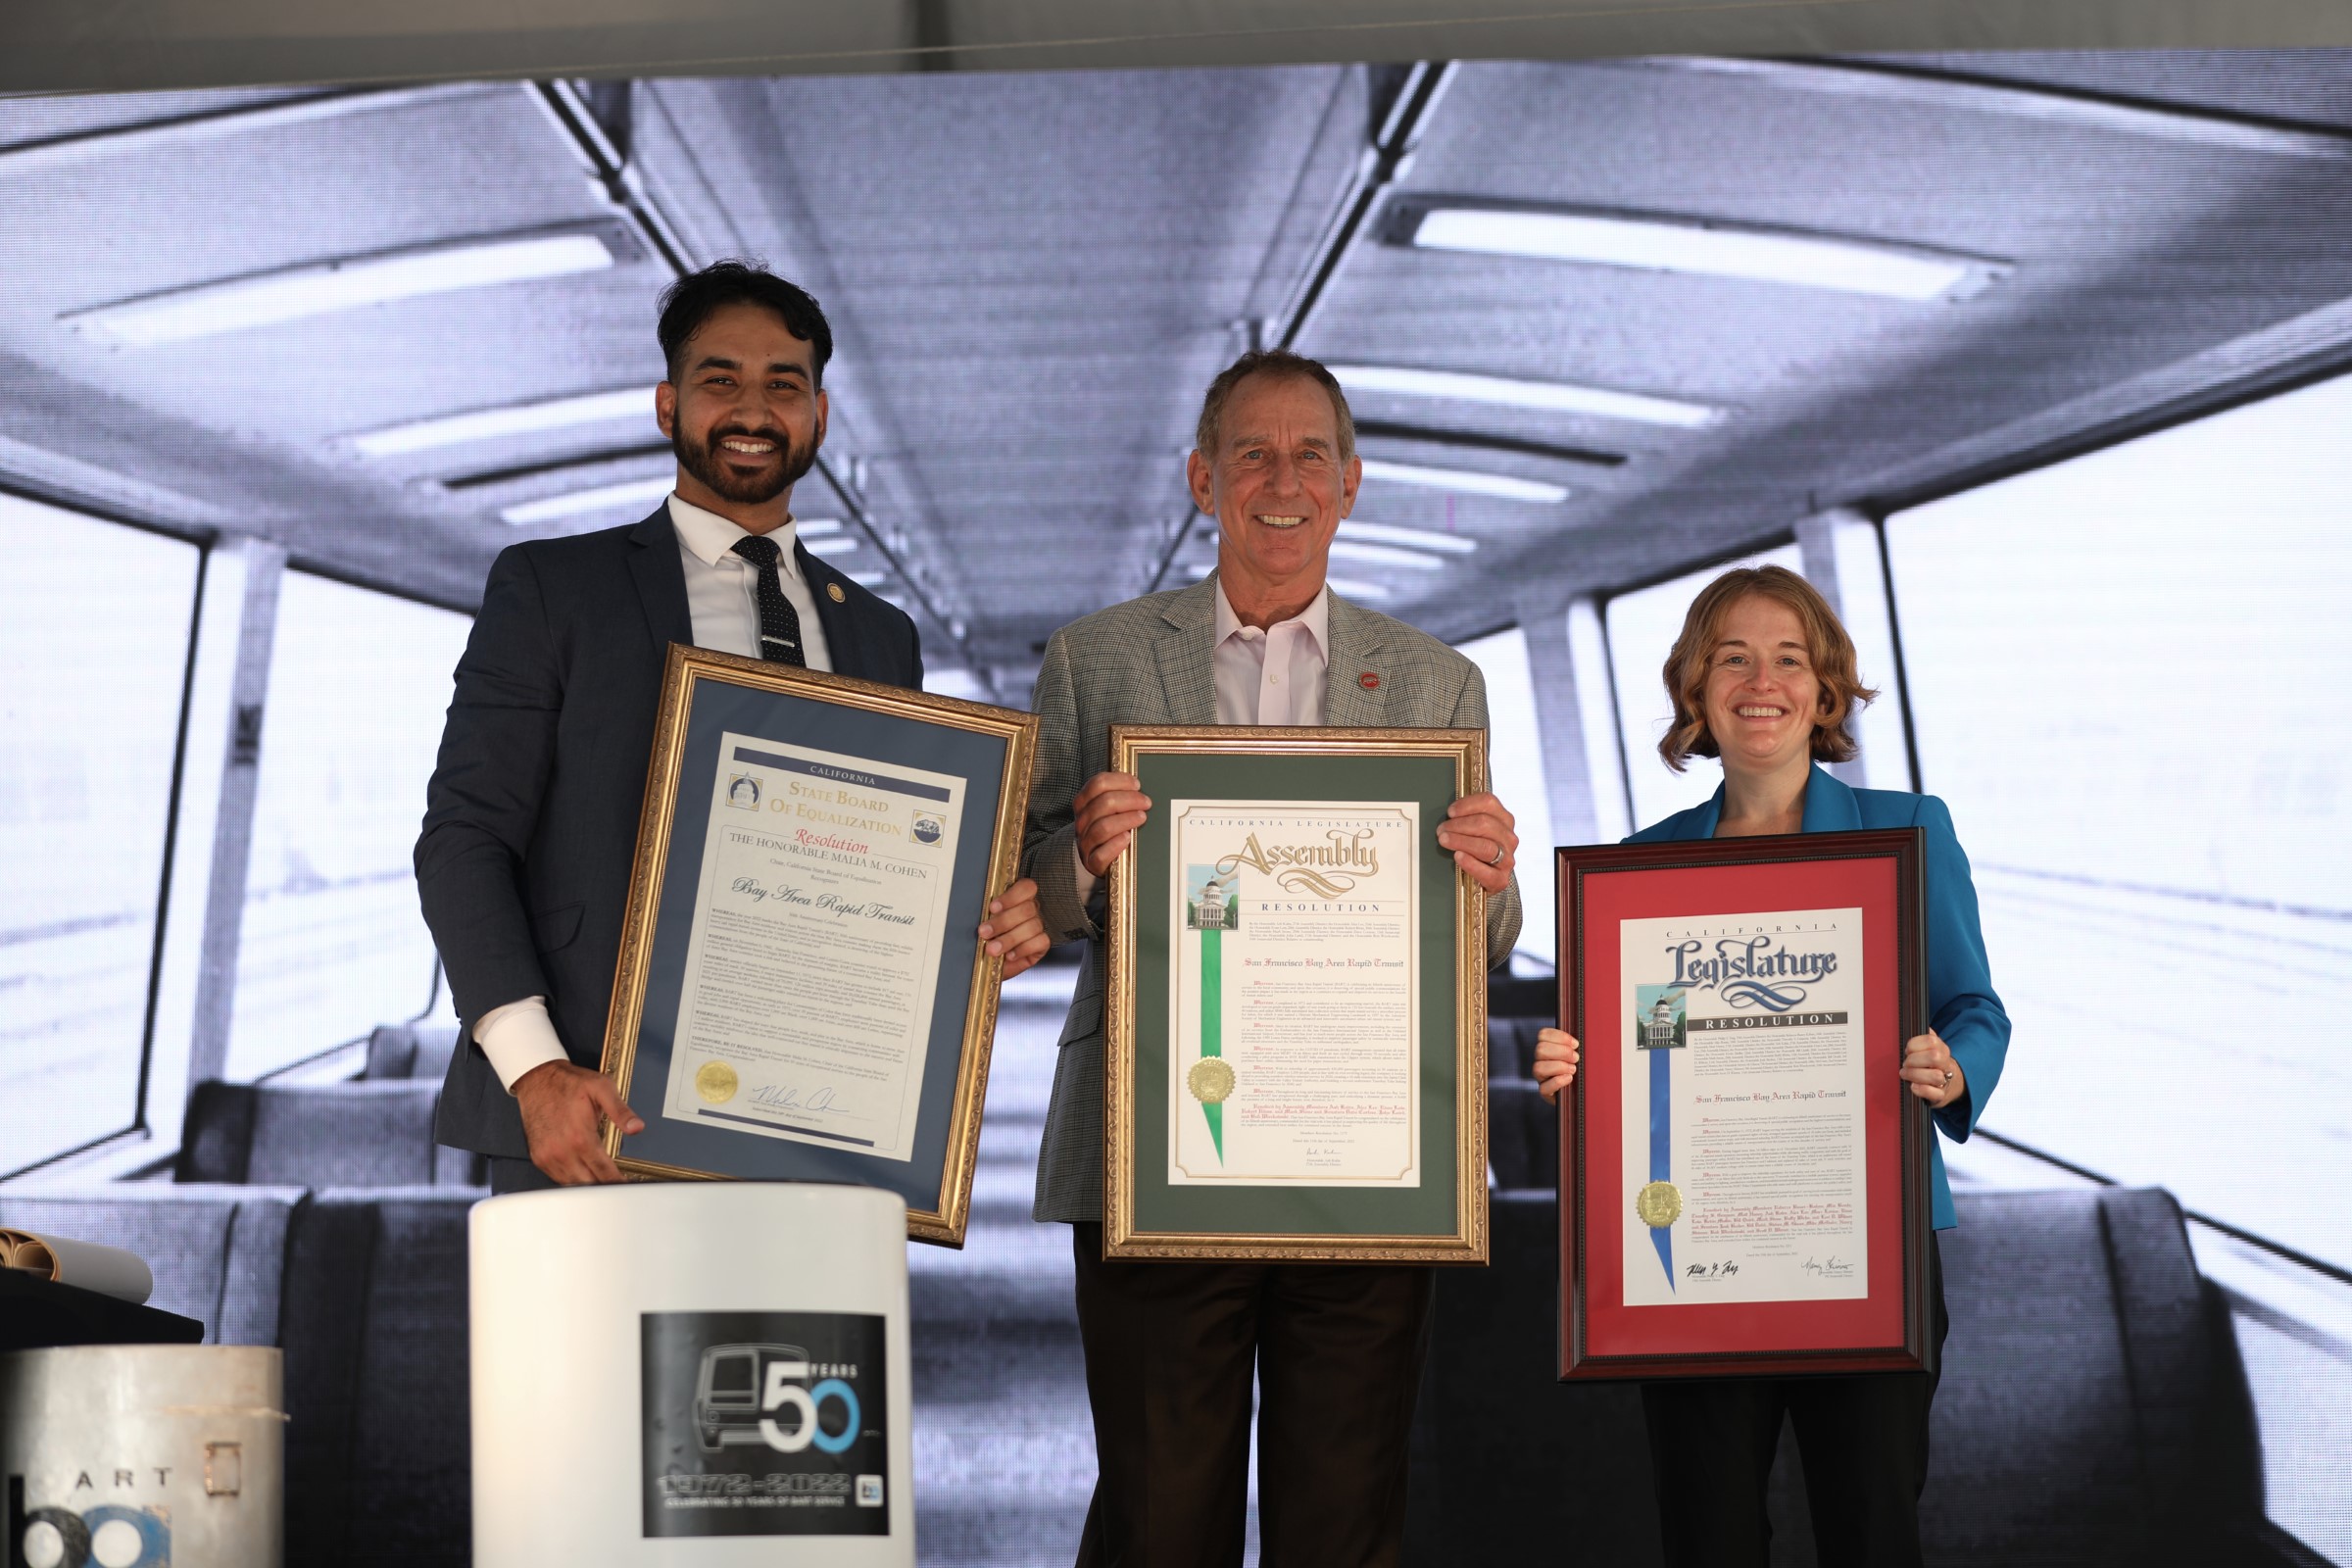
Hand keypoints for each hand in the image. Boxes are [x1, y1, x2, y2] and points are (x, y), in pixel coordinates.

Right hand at [513, 1061, 642, 1184]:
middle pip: (588, 1183)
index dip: (617, 1181)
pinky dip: (571, 1179)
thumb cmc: (568, 1083)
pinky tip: (581, 1172)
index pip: (604, 1171)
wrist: (538, 1079)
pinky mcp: (538, 1157)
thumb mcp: (601, 1088)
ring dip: (587, 1184)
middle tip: (616, 1183)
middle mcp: (562, 1151)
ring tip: (601, 1180)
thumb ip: (621, 1111)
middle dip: (604, 1185)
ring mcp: (548, 1156)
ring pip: (572, 1184)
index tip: (626, 1185)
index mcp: (580, 1137)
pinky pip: (557, 1178)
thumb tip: (637, 1127)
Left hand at [979, 876, 1050, 978]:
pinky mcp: (1042, 944)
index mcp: (1019, 899)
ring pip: (1031, 927)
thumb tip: (978, 915)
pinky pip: (1040, 942)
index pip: (1026, 888)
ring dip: (1009, 939)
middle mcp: (1032, 910)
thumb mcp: (985, 924)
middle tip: (984, 932)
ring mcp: (1038, 927)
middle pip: (1026, 909)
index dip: (1011, 897)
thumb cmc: (988, 939)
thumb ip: (986, 916)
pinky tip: (1009, 955)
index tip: (992, 908)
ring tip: (993, 949)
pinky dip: (1023, 949)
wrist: (991, 965)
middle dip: (1002, 922)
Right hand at [1074, 771, 1152, 878]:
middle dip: (1129, 800)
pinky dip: (1116, 844)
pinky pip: (1102, 854)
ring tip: (1142, 817)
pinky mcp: (1092, 862)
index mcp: (1083, 803)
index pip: (1098, 784)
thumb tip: (1138, 785)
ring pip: (1103, 827)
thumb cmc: (1106, 827)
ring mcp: (1086, 842)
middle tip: (1146, 802)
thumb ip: (1117, 795)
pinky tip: (1128, 838)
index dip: (1120, 781)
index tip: (1137, 784)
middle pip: (1103, 803)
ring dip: (1126, 820)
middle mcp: (1082, 821)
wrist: (1093, 856)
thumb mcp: (1106, 809)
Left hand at [1437, 792, 1517, 894]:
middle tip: (1441, 830)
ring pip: (1485, 846)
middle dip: (1459, 825)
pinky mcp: (1501, 879)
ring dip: (1461, 841)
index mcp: (1504, 819)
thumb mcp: (1474, 829)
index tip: (1450, 812)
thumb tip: (1447, 814)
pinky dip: (1471, 863)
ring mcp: (1507, 859)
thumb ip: (1466, 818)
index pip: (1489, 802)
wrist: (1484, 878)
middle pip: (1485, 824)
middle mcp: (1508, 837)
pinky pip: (1486, 872)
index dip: (1467, 805)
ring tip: (1444, 840)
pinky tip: (1458, 857)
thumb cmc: (1475, 848)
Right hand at [1533, 1028, 1580, 1103]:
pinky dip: (1558, 1081)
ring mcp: (1541, 1077)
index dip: (1560, 1037)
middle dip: (1561, 1052)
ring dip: (1559, 1067)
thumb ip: (1576, 1046)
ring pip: (1538, 1068)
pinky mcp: (1545, 1093)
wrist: (1581, 1093)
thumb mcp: (1579, 1055)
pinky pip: (1544, 1088)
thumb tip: (1578, 1042)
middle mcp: (1541, 1061)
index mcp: (1547, 1048)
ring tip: (1573, 1069)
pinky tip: (1569, 1079)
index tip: (1576, 1044)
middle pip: (1540, 1049)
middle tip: (1576, 1058)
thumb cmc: (1581, 1070)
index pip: (1543, 1035)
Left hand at [1901, 1029, 1965, 1109]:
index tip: (1908, 1050)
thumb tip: (1921, 1026)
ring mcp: (1945, 1081)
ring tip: (1906, 1074)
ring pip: (1936, 1076)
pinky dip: (1922, 1090)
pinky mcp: (1941, 1096)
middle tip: (1905, 1063)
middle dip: (1914, 1060)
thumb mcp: (1930, 1049)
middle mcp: (1946, 1064)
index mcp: (1942, 1049)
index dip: (1915, 1044)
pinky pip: (1935, 1094)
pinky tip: (1913, 1086)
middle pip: (1934, 1057)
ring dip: (1916, 1075)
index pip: (1931, 1040)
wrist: (1951, 1084)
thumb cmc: (1932, 1065)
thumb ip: (1925, 1037)